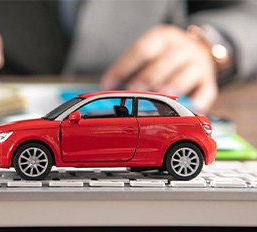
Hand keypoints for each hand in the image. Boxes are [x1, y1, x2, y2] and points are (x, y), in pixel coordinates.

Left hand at [101, 24, 217, 112]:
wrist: (200, 51)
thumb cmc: (165, 56)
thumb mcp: (151, 52)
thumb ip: (131, 67)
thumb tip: (108, 87)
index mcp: (164, 38)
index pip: (141, 50)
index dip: (123, 68)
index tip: (108, 84)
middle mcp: (183, 49)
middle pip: (163, 63)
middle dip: (146, 78)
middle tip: (133, 90)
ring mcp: (199, 66)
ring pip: (184, 77)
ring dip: (169, 89)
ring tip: (157, 97)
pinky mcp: (209, 84)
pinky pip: (204, 95)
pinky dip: (194, 103)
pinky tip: (184, 109)